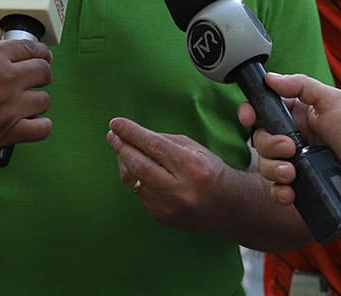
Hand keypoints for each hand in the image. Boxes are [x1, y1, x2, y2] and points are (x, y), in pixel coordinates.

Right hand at [0, 39, 52, 159]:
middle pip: (43, 71)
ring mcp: (7, 106)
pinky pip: (42, 128)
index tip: (42, 56)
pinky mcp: (5, 132)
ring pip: (44, 100)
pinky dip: (40, 126)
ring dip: (38, 100)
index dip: (40, 52)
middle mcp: (4, 77)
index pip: (31, 48)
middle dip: (42, 73)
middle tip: (37, 78)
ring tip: (28, 103)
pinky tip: (30, 123)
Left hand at [106, 117, 235, 233]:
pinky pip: (139, 193)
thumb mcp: (194, 148)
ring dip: (124, 162)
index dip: (131, 133)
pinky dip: (134, 178)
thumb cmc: (211, 170)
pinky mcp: (162, 217)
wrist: (228, 207)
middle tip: (112, 134)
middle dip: (121, 147)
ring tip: (122, 148)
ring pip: (134, 181)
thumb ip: (164, 141)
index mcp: (192, 167)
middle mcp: (179, 189)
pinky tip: (135, 168)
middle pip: (139, 165)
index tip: (116, 123)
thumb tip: (132, 134)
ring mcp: (169, 207)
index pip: (153, 146)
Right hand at [243, 73, 340, 207]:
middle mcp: (293, 139)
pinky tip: (290, 190)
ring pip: (265, 165)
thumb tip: (270, 78)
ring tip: (292, 172)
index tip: (248, 117)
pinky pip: (277, 190)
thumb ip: (301, 85)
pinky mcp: (301, 187)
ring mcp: (296, 164)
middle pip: (259, 140)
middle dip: (269, 144)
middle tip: (291, 147)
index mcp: (297, 116)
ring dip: (272, 168)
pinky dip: (279, 191)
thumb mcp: (333, 100)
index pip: (263, 112)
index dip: (250, 113)